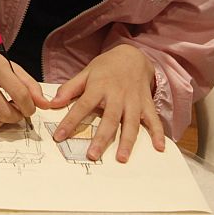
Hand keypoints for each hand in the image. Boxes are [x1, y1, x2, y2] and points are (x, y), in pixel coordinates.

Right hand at [0, 33, 47, 128]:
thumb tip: (44, 104)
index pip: (19, 93)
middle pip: (4, 112)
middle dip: (17, 117)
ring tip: (3, 107)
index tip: (31, 109)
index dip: (29, 106)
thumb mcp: (8, 66)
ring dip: (3, 119)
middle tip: (18, 112)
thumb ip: (29, 84)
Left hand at [48, 44, 165, 162]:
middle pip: (109, 119)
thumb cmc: (106, 67)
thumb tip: (53, 103)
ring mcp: (134, 101)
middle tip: (92, 155)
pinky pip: (154, 120)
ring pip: (131, 123)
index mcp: (99, 87)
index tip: (59, 137)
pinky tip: (159, 148)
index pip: (82, 106)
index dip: (70, 122)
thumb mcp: (86, 72)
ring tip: (121, 158)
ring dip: (127, 141)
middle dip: (101, 138)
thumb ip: (70, 88)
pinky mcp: (147, 104)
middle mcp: (117, 96)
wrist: (133, 56)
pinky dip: (158, 133)